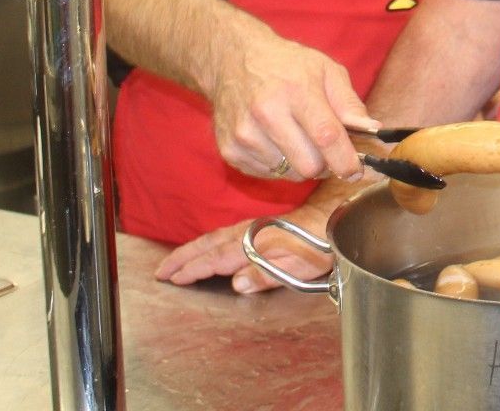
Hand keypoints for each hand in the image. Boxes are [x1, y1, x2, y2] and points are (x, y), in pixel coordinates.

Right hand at [155, 194, 342, 294]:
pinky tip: (205, 247)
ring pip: (216, 238)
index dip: (194, 269)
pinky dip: (208, 242)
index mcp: (255, 244)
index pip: (217, 259)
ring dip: (193, 249)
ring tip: (174, 260)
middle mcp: (251, 233)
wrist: (338, 214)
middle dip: (184, 258)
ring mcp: (254, 227)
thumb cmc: (322, 244)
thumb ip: (266, 274)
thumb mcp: (300, 265)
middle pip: (210, 245)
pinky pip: (225, 234)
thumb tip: (236, 284)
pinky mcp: (260, 226)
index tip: (172, 278)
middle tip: (161, 270)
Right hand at [210, 31, 379, 181]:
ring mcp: (244, 133)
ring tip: (296, 137)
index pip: (326, 136)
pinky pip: (267, 175)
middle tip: (326, 149)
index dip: (346, 161)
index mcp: (296, 90)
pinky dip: (278, 165)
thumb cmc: (287, 65)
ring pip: (289, 174)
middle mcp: (266, 113)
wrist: (234, 59)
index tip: (357, 171)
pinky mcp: (230, 149)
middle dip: (325, 164)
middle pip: (308, 165)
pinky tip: (275, 140)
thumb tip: (372, 130)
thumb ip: (350, 103)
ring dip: (300, 163)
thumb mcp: (326, 70)